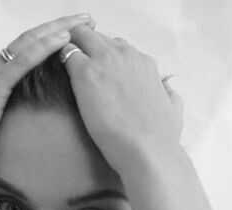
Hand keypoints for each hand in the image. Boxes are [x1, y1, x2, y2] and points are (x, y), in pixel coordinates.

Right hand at [0, 14, 94, 193]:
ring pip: (26, 44)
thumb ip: (12, 118)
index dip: (50, 39)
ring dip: (55, 31)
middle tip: (87, 18)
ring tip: (81, 22)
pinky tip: (62, 40)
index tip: (77, 34)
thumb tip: (36, 125)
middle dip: (58, 26)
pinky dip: (42, 48)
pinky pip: (20, 62)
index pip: (24, 51)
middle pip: (28, 40)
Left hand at [60, 26, 183, 171]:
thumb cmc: (160, 139)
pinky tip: (56, 80)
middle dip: (85, 49)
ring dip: (71, 51)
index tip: (98, 74)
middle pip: (97, 37)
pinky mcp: (84, 72)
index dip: (105, 59)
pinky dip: (59, 62)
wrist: (147, 151)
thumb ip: (169, 95)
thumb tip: (166, 90)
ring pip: (79, 36)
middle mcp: (125, 55)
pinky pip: (64, 53)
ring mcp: (104, 60)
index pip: (118, 47)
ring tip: (63, 74)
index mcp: (144, 64)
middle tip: (74, 70)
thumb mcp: (175, 111)